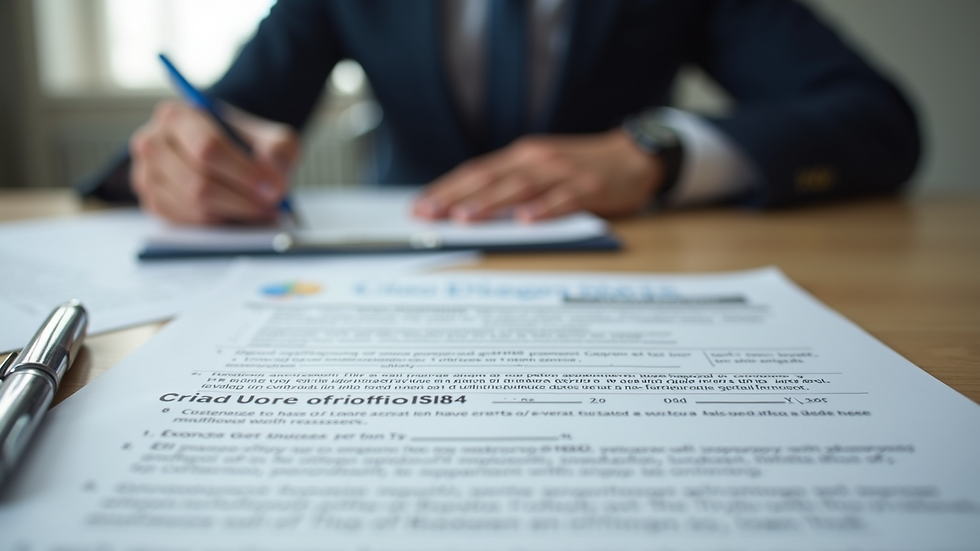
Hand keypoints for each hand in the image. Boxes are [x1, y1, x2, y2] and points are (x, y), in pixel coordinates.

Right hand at [129, 100, 299, 224]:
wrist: (222, 152)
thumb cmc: (243, 142)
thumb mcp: (269, 136)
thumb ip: (279, 150)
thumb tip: (274, 181)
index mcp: (177, 116)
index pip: (207, 147)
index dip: (243, 173)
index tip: (273, 188)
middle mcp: (152, 143)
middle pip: (198, 183)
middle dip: (241, 200)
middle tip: (271, 206)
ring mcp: (147, 175)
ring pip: (193, 206)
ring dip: (233, 213)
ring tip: (261, 210)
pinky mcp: (152, 202)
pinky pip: (187, 222)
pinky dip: (218, 223)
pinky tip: (237, 214)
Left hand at [412, 129, 662, 222]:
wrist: (633, 157)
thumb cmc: (580, 169)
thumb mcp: (541, 169)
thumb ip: (511, 183)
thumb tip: (467, 207)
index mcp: (523, 156)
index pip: (477, 172)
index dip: (447, 188)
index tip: (420, 206)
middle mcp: (538, 160)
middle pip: (491, 178)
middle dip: (457, 197)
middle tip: (430, 215)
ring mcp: (564, 173)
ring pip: (521, 188)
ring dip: (490, 203)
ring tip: (464, 218)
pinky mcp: (589, 188)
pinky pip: (564, 200)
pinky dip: (544, 209)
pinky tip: (525, 220)